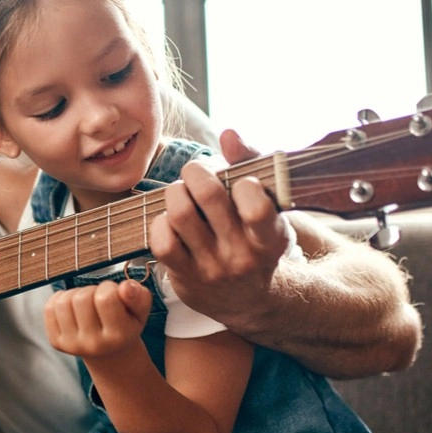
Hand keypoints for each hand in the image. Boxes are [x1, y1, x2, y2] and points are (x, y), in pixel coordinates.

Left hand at [44, 279, 151, 358]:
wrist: (109, 352)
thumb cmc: (125, 324)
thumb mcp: (140, 311)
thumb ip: (139, 296)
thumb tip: (125, 287)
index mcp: (118, 336)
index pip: (105, 298)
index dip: (108, 287)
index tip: (113, 294)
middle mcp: (94, 345)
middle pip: (81, 299)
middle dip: (90, 290)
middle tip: (98, 299)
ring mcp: (72, 345)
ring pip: (63, 302)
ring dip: (74, 294)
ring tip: (86, 302)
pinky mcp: (57, 343)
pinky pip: (49, 308)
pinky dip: (59, 299)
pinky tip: (72, 307)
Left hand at [149, 129, 290, 322]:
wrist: (247, 298)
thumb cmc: (254, 236)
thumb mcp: (267, 205)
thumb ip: (251, 164)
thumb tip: (229, 134)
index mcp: (270, 237)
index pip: (255, 204)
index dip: (243, 183)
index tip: (240, 183)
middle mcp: (242, 256)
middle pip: (207, 195)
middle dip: (196, 170)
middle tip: (197, 173)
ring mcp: (211, 269)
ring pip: (180, 213)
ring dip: (176, 192)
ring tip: (182, 192)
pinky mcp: (184, 277)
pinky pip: (161, 241)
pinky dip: (161, 222)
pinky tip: (172, 221)